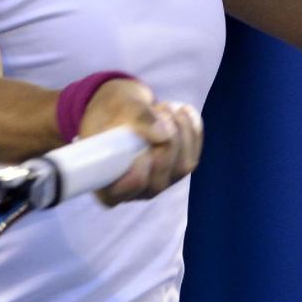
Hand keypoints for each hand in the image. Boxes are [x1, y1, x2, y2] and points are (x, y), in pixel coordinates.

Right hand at [78, 78, 202, 206]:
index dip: (134, 175)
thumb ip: (138, 118)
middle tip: (157, 111)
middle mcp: (135, 191)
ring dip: (179, 131)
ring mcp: (160, 182)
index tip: (139, 149)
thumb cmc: (113, 111)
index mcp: (107, 185)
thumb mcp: (119, 107)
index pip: (120, 194)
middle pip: (158, 182)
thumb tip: (164, 135)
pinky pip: (195, 152)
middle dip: (164, 144)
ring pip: (182, 167)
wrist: (124, 108)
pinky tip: (179, 111)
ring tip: (164, 107)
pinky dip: (191, 128)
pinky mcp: (179, 169)